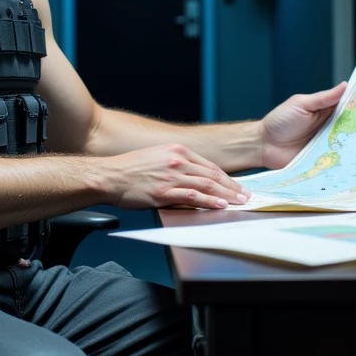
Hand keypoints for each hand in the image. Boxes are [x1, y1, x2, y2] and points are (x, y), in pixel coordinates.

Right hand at [108, 145, 250, 211]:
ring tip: (239, 203)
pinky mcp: (164, 192)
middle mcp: (177, 161)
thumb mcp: (157, 157)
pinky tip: (219, 205)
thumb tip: (195, 179)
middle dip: (232, 187)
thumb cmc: (130, 169)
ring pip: (207, 185)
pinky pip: (193, 197)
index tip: (237, 186)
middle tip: (246, 196)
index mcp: (177, 150)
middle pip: (212, 175)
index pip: (209, 165)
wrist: (109, 176)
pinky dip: (209, 201)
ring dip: (226, 195)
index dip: (227, 177)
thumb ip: (177, 165)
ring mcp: (171, 176)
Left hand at [258, 82, 347, 169]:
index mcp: (327, 111)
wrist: (263, 145)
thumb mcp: (301, 104)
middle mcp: (330, 128)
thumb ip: (323, 98)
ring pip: (348, 144)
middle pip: (353, 127)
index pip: (349, 106)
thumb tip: (345, 85)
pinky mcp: (323, 161)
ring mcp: (328, 145)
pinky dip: (346, 161)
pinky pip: (337, 161)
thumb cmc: (279, 121)